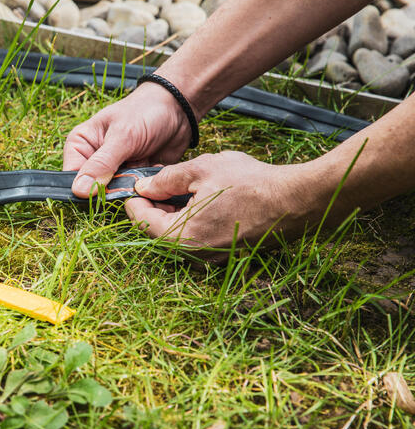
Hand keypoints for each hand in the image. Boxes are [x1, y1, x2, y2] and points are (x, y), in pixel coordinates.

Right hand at [62, 82, 193, 197]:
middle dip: (111, 190)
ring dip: (129, 189)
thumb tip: (79, 190)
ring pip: (113, 194)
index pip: (72, 176)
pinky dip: (142, 189)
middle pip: (92, 189)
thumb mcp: (122, 136)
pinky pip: (132, 193)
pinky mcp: (131, 177)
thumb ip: (102, 164)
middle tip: (130, 177)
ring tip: (143, 172)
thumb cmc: (145, 112)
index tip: (102, 192)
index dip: (84, 189)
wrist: (178, 109)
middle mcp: (93, 159)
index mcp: (81, 145)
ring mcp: (113, 170)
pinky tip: (152, 175)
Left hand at [125, 151, 317, 257]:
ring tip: (176, 188)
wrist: (296, 200)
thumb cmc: (251, 183)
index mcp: (183, 237)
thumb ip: (166, 179)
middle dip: (152, 207)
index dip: (134, 203)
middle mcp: (194, 255)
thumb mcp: (202, 170)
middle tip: (153, 184)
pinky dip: (189, 220)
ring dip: (171, 213)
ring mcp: (211, 258)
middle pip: (158, 232)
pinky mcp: (224, 254)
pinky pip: (196, 239)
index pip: (143, 223)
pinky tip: (197, 199)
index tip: (133, 186)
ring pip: (177, 236)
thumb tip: (143, 187)